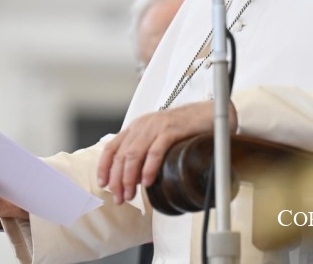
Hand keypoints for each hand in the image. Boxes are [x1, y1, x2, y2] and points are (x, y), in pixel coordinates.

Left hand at [97, 101, 236, 204]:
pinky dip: (149, 168)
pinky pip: (155, 152)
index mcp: (137, 127)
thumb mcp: (159, 136)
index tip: (103, 184)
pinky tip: (148, 181)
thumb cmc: (186, 128)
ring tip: (131, 194)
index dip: (104, 167)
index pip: (112, 147)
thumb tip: (134, 178)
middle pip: (121, 155)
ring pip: (134, 155)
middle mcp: (143, 125)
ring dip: (129, 178)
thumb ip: (145, 151)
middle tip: (120, 198)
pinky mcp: (172, 130)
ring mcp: (157, 126)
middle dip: (117, 180)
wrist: (208, 114)